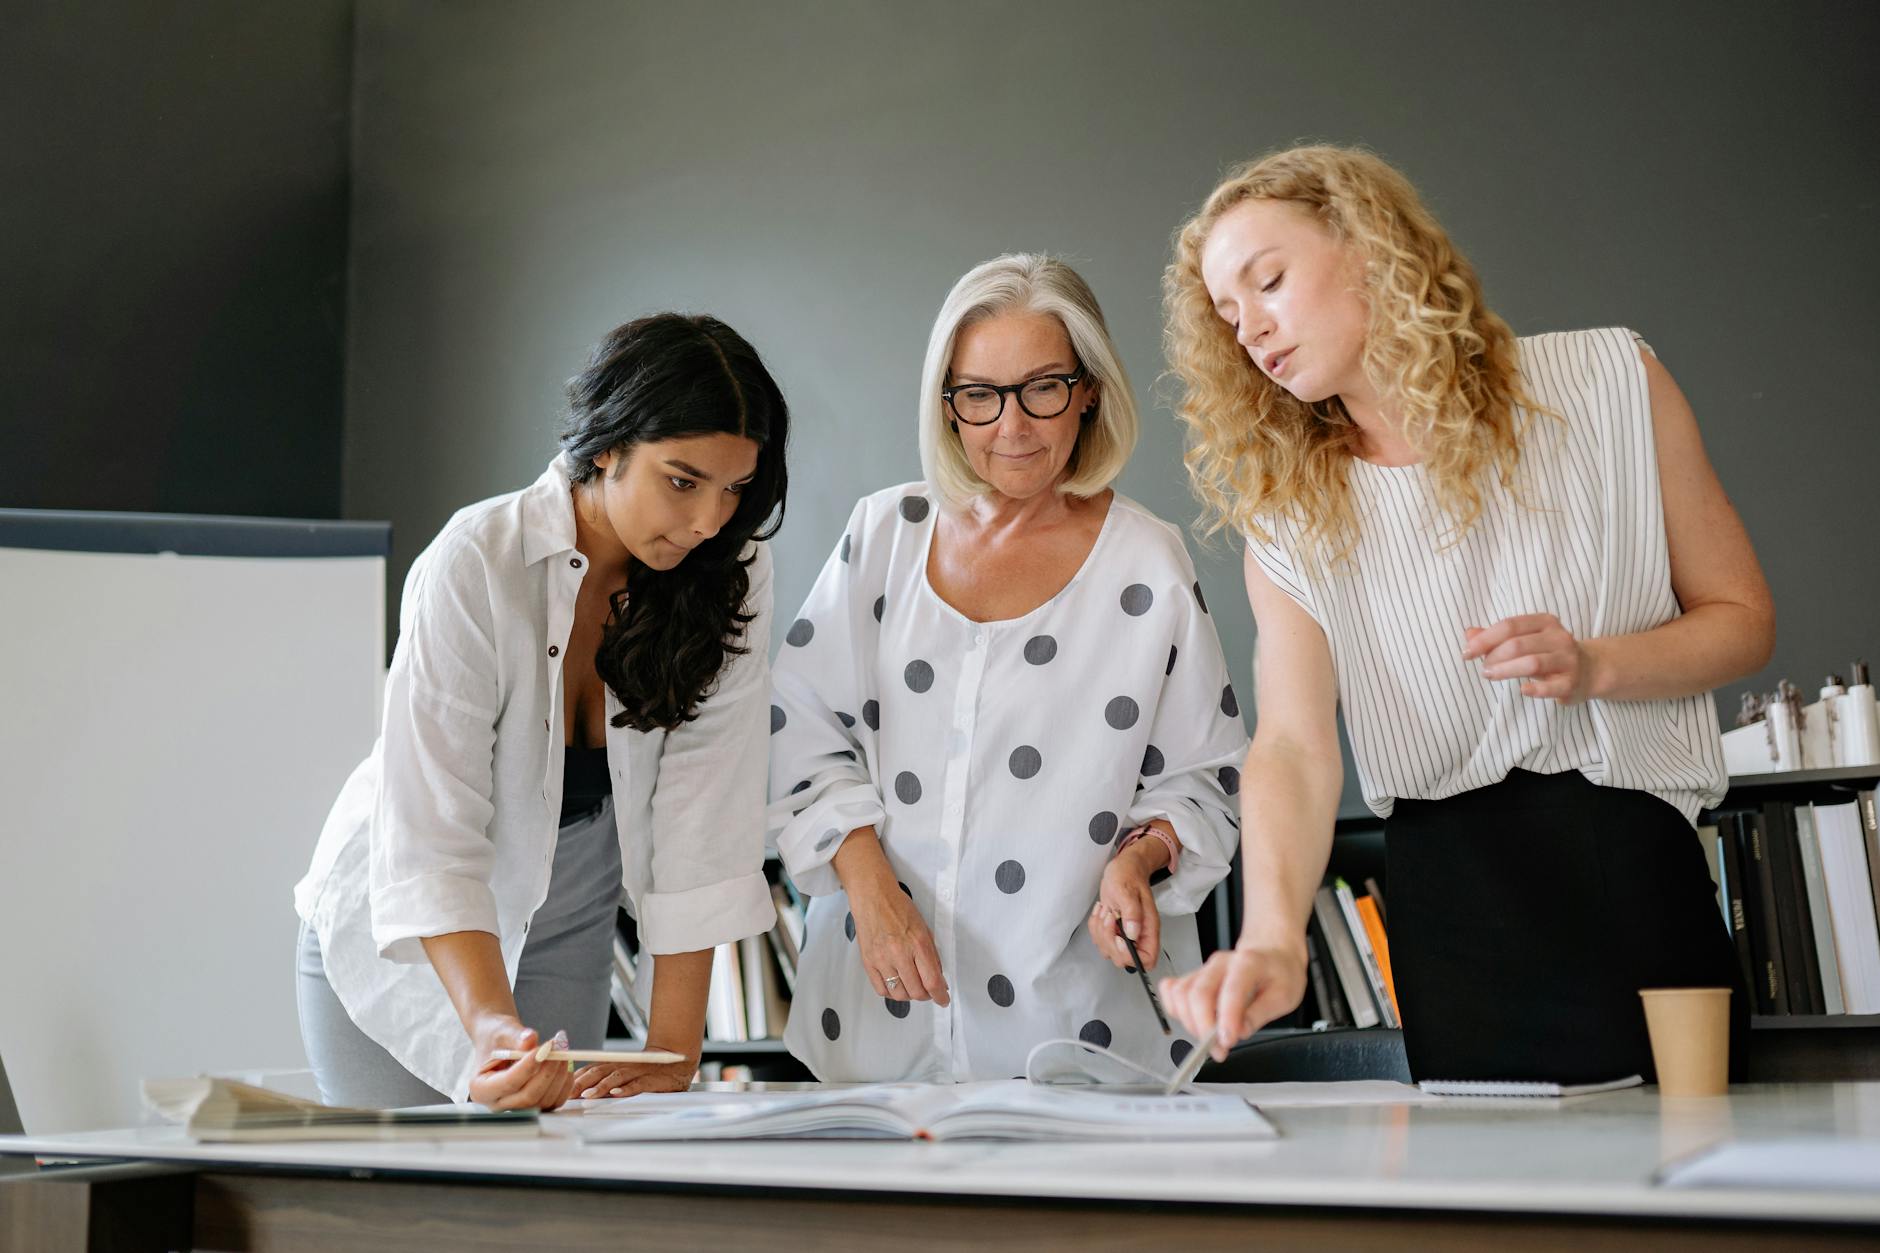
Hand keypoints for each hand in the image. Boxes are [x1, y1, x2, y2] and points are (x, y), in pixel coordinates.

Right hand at [468, 1019, 575, 1110]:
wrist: (500, 1042)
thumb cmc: (497, 1038)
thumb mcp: (503, 1032)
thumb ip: (516, 1037)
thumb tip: (530, 1040)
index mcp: (480, 1089)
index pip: (508, 1083)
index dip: (529, 1067)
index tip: (545, 1048)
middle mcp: (497, 1104)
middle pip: (528, 1097)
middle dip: (547, 1072)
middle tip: (558, 1048)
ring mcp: (517, 1108)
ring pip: (544, 1101)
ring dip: (558, 1076)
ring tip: (562, 1051)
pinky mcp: (534, 1106)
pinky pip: (554, 1101)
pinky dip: (563, 1083)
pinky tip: (564, 1064)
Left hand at [571, 1049, 698, 1098]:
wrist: (675, 1062)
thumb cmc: (645, 1071)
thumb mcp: (623, 1074)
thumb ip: (604, 1081)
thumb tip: (580, 1093)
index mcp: (614, 1064)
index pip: (591, 1069)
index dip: (576, 1078)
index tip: (562, 1088)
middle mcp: (623, 1065)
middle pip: (599, 1071)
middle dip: (582, 1083)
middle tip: (568, 1094)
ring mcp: (636, 1072)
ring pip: (615, 1077)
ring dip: (601, 1086)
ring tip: (588, 1096)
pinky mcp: (650, 1080)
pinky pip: (637, 1084)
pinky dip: (626, 1089)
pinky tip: (616, 1094)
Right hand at [851, 879, 949, 1005]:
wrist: (873, 897)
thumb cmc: (899, 908)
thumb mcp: (924, 929)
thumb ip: (932, 955)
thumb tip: (938, 979)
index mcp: (918, 944)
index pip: (932, 981)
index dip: (940, 996)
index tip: (943, 1000)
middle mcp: (900, 954)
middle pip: (916, 991)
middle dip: (926, 995)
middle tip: (928, 990)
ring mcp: (882, 959)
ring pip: (899, 994)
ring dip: (909, 995)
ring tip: (912, 986)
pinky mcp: (868, 962)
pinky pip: (881, 989)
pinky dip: (891, 992)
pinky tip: (896, 983)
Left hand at [1088, 841, 1162, 971]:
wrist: (1124, 868)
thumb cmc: (1129, 876)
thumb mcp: (1128, 891)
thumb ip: (1132, 913)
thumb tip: (1132, 934)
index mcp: (1148, 929)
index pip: (1147, 960)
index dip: (1130, 956)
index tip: (1120, 939)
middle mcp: (1138, 935)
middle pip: (1122, 959)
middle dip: (1109, 940)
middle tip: (1110, 917)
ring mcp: (1124, 935)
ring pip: (1107, 950)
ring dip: (1100, 931)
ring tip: (1106, 911)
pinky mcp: (1112, 931)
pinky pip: (1098, 939)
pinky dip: (1094, 926)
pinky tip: (1101, 911)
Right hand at [1159, 941, 1306, 1060]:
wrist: (1271, 955)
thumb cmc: (1278, 974)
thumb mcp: (1285, 996)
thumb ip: (1261, 1013)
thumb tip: (1239, 1031)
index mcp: (1248, 963)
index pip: (1231, 991)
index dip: (1226, 1019)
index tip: (1227, 1042)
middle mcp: (1221, 963)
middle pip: (1198, 993)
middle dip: (1203, 1028)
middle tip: (1219, 1049)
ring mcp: (1204, 969)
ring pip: (1181, 994)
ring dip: (1190, 1023)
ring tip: (1209, 1037)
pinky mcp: (1193, 976)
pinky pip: (1172, 990)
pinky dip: (1174, 1009)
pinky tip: (1191, 1021)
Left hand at [1462, 615, 1597, 703]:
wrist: (1589, 670)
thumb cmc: (1548, 653)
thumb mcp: (1525, 639)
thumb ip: (1497, 636)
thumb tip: (1468, 633)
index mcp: (1545, 622)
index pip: (1509, 626)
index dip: (1485, 639)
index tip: (1467, 652)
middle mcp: (1559, 638)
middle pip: (1518, 644)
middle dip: (1493, 657)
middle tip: (1483, 669)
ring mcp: (1568, 660)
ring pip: (1532, 663)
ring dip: (1506, 670)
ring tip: (1491, 675)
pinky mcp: (1572, 682)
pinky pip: (1552, 686)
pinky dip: (1535, 689)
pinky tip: (1522, 689)